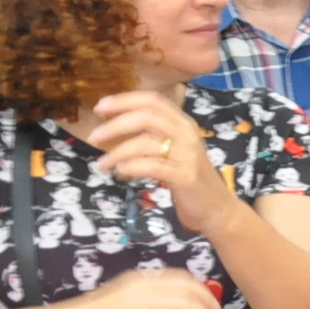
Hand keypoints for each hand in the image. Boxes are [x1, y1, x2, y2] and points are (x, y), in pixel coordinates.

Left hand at [86, 91, 238, 237]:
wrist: (216, 207)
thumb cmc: (189, 177)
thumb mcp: (174, 149)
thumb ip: (153, 135)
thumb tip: (115, 125)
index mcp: (184, 123)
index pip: (154, 100)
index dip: (124, 100)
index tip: (100, 107)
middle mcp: (187, 134)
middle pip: (148, 116)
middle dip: (115, 125)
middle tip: (93, 137)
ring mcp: (188, 155)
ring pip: (146, 142)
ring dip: (117, 152)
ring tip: (102, 164)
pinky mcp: (185, 176)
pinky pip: (152, 166)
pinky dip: (131, 167)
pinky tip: (120, 172)